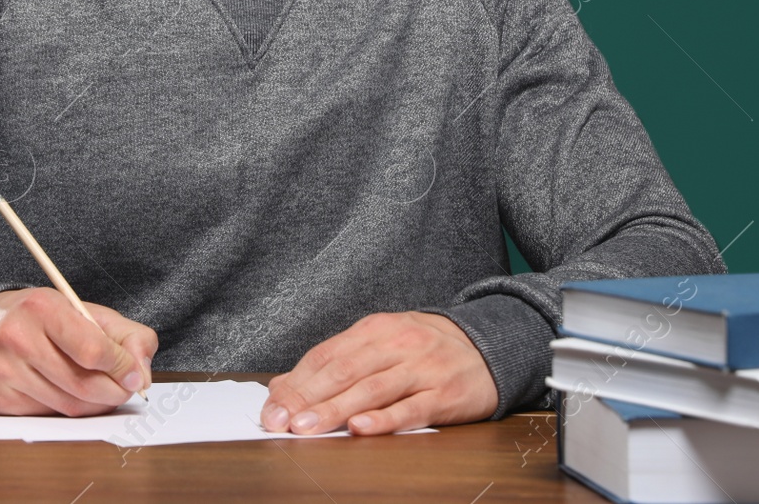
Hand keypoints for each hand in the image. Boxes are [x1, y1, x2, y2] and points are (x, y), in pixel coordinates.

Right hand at [0, 288, 156, 416]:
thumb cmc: (36, 318)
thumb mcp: (80, 309)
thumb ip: (123, 334)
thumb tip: (143, 372)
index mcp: (43, 309)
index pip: (94, 350)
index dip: (123, 367)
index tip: (136, 375)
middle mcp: (19, 340)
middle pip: (84, 384)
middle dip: (115, 392)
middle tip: (126, 389)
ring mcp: (5, 372)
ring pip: (68, 405)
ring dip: (95, 404)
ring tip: (103, 392)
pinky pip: (49, 415)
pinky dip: (69, 410)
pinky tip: (72, 395)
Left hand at [260, 311, 497, 434]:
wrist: (487, 348)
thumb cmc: (423, 350)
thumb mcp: (379, 344)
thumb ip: (335, 363)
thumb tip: (284, 387)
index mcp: (374, 329)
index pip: (326, 355)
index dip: (296, 382)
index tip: (272, 407)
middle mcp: (396, 344)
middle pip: (343, 371)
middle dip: (307, 397)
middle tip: (280, 420)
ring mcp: (421, 369)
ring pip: (371, 389)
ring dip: (335, 410)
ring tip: (307, 428)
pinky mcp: (444, 394)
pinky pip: (410, 408)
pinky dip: (383, 419)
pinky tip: (360, 429)